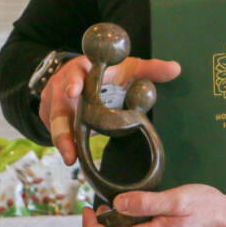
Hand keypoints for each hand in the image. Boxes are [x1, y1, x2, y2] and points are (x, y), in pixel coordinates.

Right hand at [39, 54, 180, 164]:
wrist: (80, 77)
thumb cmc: (106, 72)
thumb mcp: (126, 68)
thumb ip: (150, 69)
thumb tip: (176, 69)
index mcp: (82, 70)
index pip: (75, 74)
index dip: (74, 83)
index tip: (75, 92)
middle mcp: (63, 86)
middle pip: (59, 107)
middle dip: (62, 128)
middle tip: (69, 148)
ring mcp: (53, 104)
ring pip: (55, 125)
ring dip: (63, 141)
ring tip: (71, 158)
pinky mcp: (50, 118)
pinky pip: (56, 133)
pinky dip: (64, 145)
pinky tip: (71, 157)